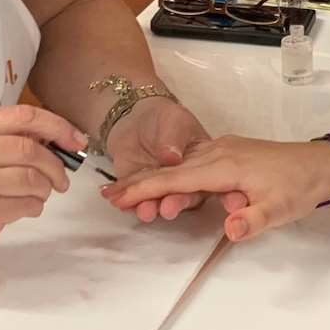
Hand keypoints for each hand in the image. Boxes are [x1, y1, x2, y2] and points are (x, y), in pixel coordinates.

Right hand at [0, 105, 84, 296]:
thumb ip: (3, 142)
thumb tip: (57, 136)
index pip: (22, 115)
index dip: (57, 125)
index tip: (76, 140)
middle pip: (30, 148)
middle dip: (56, 165)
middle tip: (60, 180)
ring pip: (31, 178)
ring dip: (46, 189)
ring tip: (39, 195)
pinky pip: (26, 204)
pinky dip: (34, 207)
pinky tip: (24, 209)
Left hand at [100, 96, 212, 221]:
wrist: (136, 120)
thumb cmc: (164, 118)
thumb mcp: (174, 120)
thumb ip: (174, 138)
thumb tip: (172, 157)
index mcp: (202, 165)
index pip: (205, 182)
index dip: (202, 193)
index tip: (204, 200)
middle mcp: (184, 182)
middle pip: (183, 197)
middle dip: (174, 205)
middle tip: (166, 210)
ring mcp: (161, 188)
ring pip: (159, 203)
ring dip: (152, 209)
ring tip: (144, 211)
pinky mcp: (140, 191)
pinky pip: (137, 201)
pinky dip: (130, 204)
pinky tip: (124, 206)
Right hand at [102, 135, 329, 241]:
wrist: (321, 164)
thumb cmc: (300, 186)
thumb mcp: (280, 209)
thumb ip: (253, 220)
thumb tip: (230, 228)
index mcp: (224, 166)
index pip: (176, 180)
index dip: (145, 189)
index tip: (118, 197)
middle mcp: (217, 152)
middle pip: (169, 170)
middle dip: (137, 182)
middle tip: (107, 194)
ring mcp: (222, 150)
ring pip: (178, 166)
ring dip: (151, 177)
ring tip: (124, 190)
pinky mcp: (227, 153)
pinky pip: (191, 163)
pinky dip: (170, 172)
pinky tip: (160, 178)